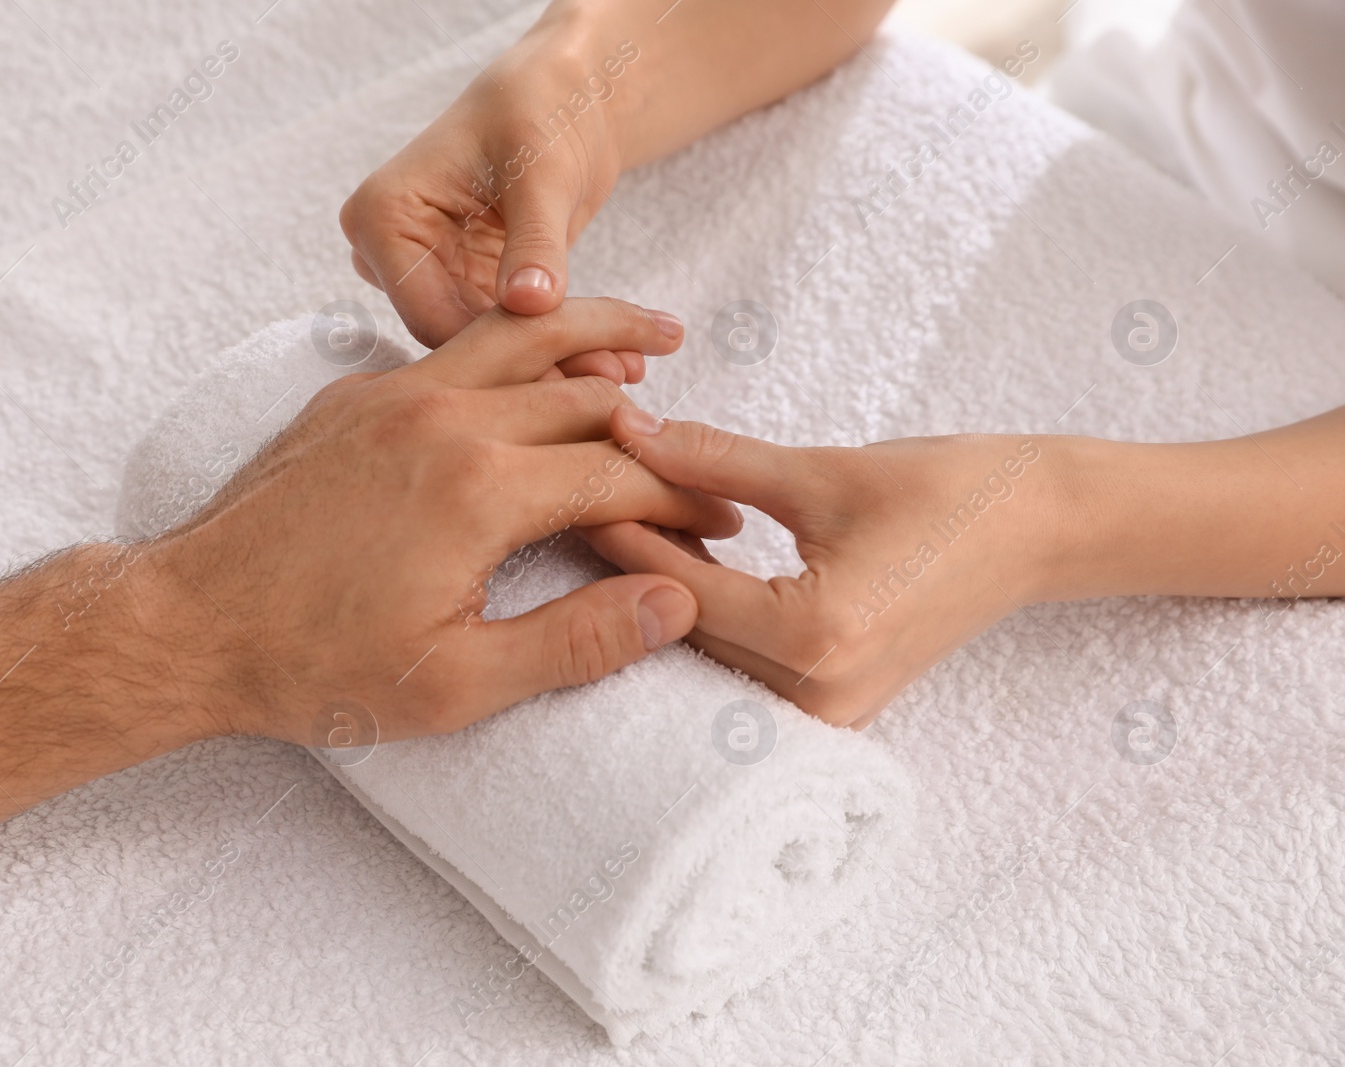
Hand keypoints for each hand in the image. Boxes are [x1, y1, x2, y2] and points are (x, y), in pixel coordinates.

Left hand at [135, 300, 741, 743]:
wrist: (187, 623)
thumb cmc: (314, 667)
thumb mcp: (456, 685)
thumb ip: (576, 641)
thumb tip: (675, 602)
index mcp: (479, 490)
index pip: (619, 474)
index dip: (684, 502)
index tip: (720, 525)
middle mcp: (444, 420)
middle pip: (586, 398)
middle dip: (660, 431)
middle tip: (707, 461)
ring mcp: (394, 395)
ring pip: (523, 341)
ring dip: (598, 337)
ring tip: (660, 333)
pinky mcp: (357, 395)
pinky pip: (458, 349)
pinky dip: (520, 346)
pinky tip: (543, 358)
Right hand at [339, 0, 894, 359]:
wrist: (563, 98)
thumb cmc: (542, 110)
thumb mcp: (542, 174)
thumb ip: (534, 242)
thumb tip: (527, 304)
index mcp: (381, 218)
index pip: (430, 315)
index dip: (499, 350)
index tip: (568, 374)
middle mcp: (387, 253)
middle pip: (455, 337)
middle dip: (532, 362)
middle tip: (610, 383)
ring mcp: (422, 273)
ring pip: (482, 345)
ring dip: (551, 362)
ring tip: (623, 371)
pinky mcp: (460, 286)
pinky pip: (502, 333)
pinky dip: (554, 347)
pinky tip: (611, 359)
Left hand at [580, 409, 1067, 727]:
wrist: (1042, 529)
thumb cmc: (951, 491)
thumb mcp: (823, 470)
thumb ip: (715, 458)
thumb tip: (628, 430)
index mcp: (816, 636)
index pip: (681, 587)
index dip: (620, 534)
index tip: (574, 489)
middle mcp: (819, 693)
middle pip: (686, 627)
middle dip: (633, 564)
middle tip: (579, 504)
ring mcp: (830, 711)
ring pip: (710, 649)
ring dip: (667, 588)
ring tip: (624, 520)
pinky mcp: (837, 704)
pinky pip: (746, 660)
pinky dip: (712, 610)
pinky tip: (686, 555)